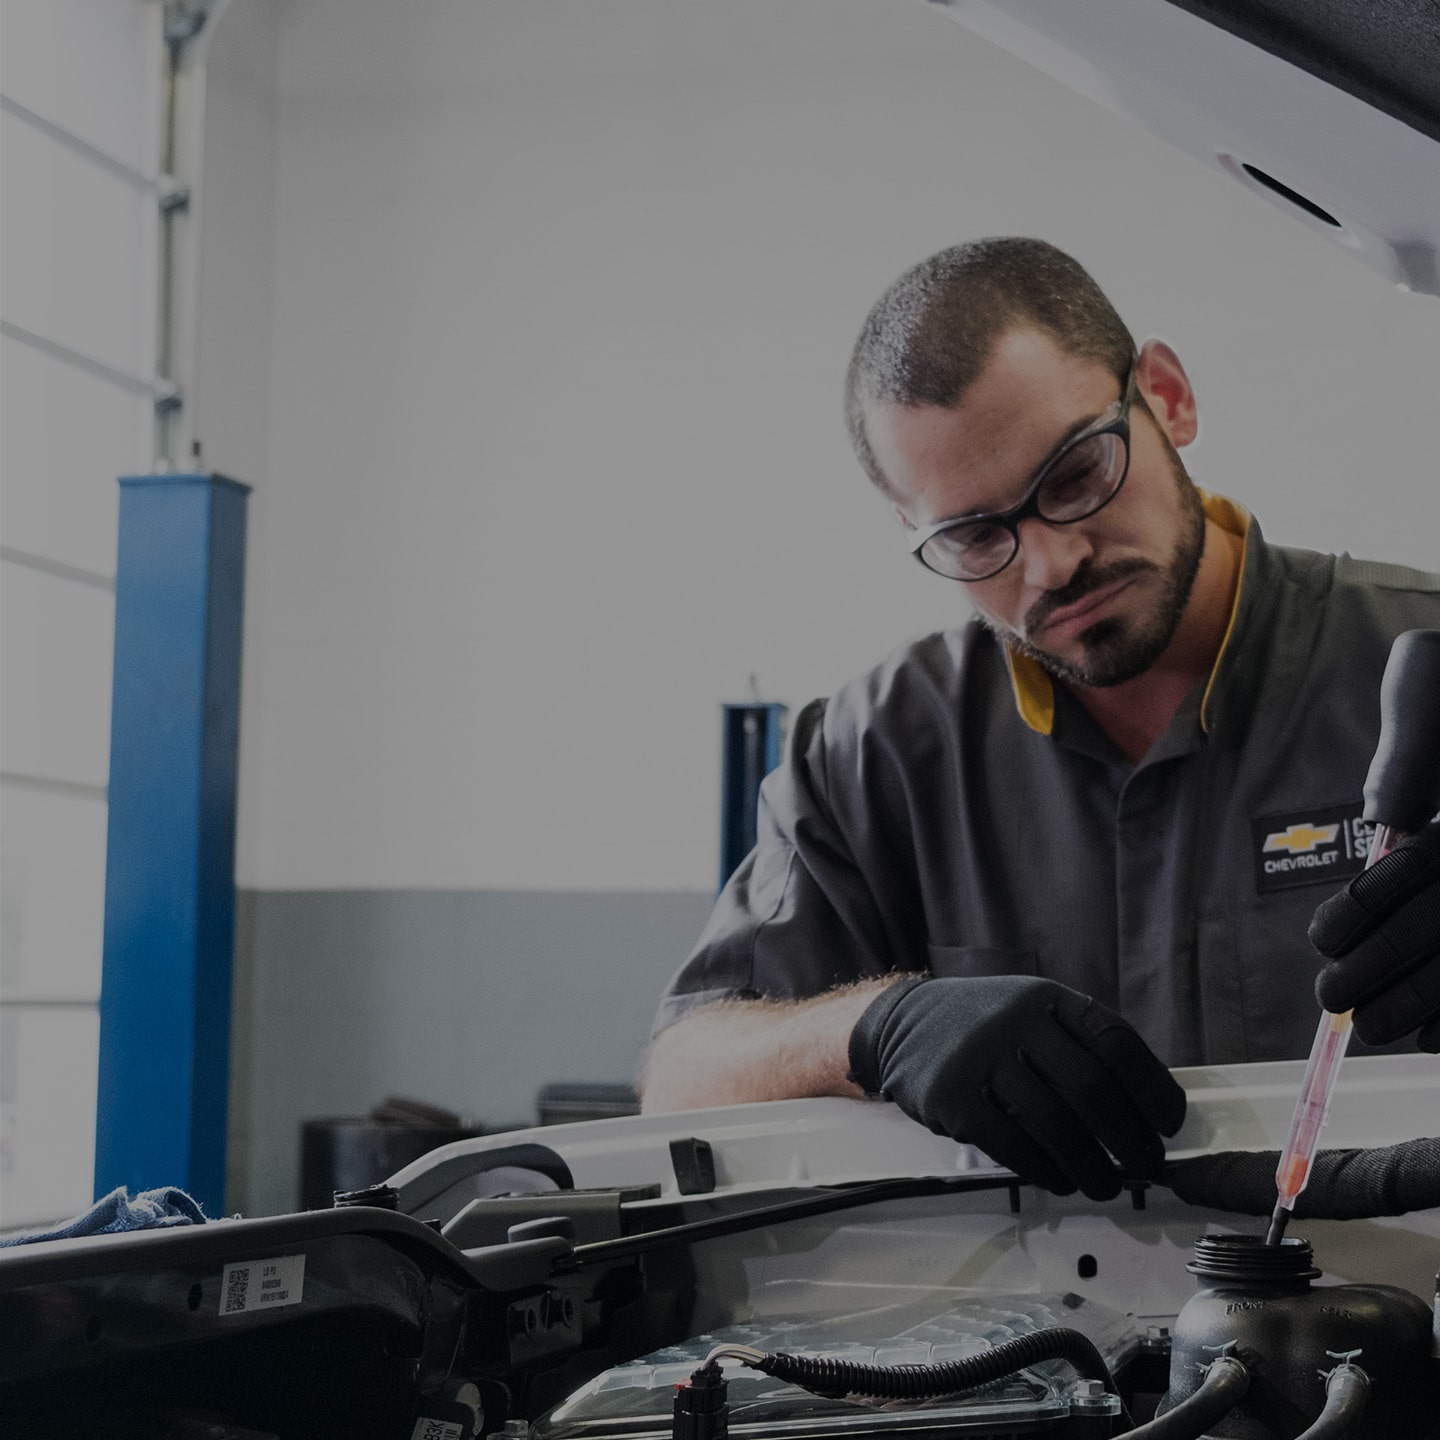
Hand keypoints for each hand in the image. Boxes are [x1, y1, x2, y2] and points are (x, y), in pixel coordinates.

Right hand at [848, 975, 1185, 1199]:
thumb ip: (1078, 1043)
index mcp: (1047, 998)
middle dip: (1130, 1137)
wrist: (901, 1025)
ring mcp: (982, 1059)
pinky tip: (1060, 1180)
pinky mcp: (954, 1097)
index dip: (1152, 1086)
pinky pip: (1013, 1145)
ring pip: (1056, 1125)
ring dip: (1092, 1167)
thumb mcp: (1031, 1010)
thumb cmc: (985, 1025)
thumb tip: (1145, 1105)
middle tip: (1146, 1166)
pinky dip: (1046, 1171)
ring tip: (1105, 1186)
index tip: (1170, 1123)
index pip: (1115, 1040)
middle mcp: (1016, 1022)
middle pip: (1092, 1088)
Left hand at [1310, 820, 1439, 1051]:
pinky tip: (1422, 1030)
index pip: (1372, 892)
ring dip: (1387, 1016)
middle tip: (1330, 996)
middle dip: (1349, 980)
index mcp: (1434, 851)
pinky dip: (1433, 1032)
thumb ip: (1389, 880)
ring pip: (1428, 990)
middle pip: (1395, 946)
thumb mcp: (1430, 854)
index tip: (1323, 943)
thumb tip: (1331, 942)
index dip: (1338, 923)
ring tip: (1369, 1026)